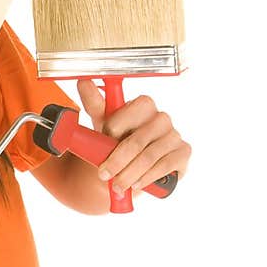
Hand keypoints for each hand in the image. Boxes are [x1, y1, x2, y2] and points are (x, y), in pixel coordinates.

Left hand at [76, 79, 191, 194]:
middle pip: (137, 141)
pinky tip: (136, 185)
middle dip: (117, 161)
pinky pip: (165, 166)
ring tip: (117, 185)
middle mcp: (161, 117)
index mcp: (143, 105)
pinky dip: (147, 178)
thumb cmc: (117, 140)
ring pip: (149, 156)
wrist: (132, 165)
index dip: (112, 131)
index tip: (100, 143)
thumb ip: (95, 103)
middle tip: (103, 175)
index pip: (129, 114)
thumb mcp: (103, 123)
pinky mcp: (183, 152)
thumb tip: (83, 81)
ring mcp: (174, 135)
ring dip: (129, 174)